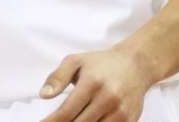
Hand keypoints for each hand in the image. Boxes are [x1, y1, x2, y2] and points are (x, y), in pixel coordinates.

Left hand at [38, 47, 155, 121]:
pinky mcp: (129, 121)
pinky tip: (86, 121)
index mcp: (92, 83)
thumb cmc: (101, 64)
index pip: (66, 112)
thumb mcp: (75, 61)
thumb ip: (57, 77)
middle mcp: (108, 99)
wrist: (135, 65)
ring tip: (70, 120)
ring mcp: (120, 112)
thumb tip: (43, 94)